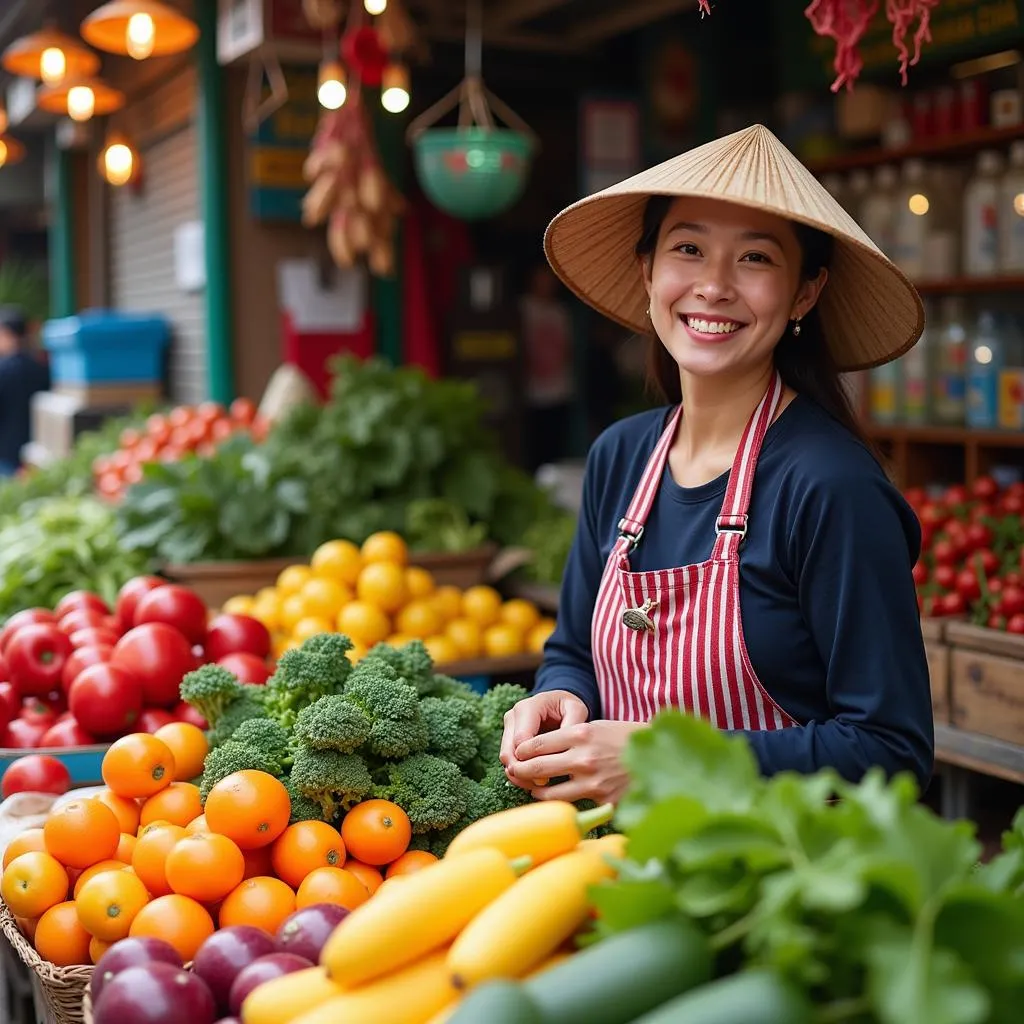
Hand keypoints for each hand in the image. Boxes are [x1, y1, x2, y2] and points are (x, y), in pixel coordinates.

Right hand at [499, 689, 588, 789]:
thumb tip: (563, 752)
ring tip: (539, 786)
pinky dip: (519, 772)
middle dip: (523, 771)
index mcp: (528, 707)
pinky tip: (534, 781)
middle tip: (541, 785)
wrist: (559, 701)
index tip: (547, 776)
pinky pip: (508, 759)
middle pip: (508, 751)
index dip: (531, 761)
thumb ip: (571, 728)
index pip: (521, 740)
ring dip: (519, 774)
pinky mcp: (508, 737)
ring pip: (505, 757)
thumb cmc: (569, 707)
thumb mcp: (576, 711)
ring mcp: (508, 727)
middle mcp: (513, 716)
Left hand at [505, 720, 645, 804]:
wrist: (659, 758)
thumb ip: (570, 736)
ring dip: (536, 791)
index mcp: (581, 733)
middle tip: (514, 773)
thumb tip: (537, 748)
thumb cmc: (624, 739)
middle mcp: (583, 757)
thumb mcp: (597, 727)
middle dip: (519, 772)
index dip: (521, 751)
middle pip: (536, 767)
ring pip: (549, 792)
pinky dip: (561, 803)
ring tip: (533, 788)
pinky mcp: (602, 801)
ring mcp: (593, 782)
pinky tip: (557, 799)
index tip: (516, 754)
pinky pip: (572, 805)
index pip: (537, 743)